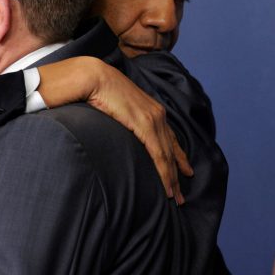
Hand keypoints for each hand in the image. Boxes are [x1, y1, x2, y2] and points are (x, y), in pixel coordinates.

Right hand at [37, 57, 192, 203]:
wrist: (90, 76)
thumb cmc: (95, 90)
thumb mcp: (115, 106)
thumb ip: (122, 119)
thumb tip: (117, 130)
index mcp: (150, 108)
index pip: (169, 137)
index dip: (177, 156)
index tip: (184, 172)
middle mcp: (157, 113)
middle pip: (171, 150)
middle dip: (177, 173)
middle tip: (180, 196)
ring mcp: (152, 119)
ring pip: (167, 156)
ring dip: (171, 179)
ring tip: (174, 198)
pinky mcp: (144, 125)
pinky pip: (158, 154)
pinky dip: (164, 172)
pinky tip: (166, 187)